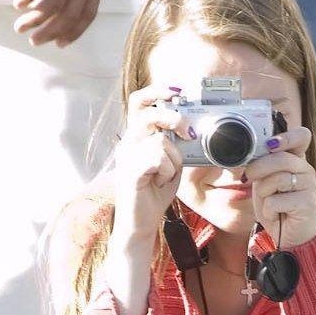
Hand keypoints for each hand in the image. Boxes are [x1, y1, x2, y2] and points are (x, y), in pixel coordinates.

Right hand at [13, 0, 106, 46]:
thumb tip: (63, 8)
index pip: (87, 15)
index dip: (73, 33)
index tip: (59, 44)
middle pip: (68, 15)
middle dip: (49, 32)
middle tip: (34, 41)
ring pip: (51, 5)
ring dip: (34, 20)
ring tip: (20, 27)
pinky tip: (19, 4)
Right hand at [112, 86, 192, 246]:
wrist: (140, 223)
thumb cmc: (153, 194)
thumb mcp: (170, 163)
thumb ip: (175, 145)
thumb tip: (189, 129)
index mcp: (135, 138)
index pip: (138, 102)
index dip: (157, 91)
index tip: (177, 91)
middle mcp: (127, 143)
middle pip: (150, 113)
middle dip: (174, 119)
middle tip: (187, 133)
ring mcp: (126, 157)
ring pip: (160, 141)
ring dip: (173, 160)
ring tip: (166, 176)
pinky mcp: (130, 171)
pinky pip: (158, 159)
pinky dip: (167, 171)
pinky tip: (160, 182)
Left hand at [246, 127, 315, 248]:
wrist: (288, 236)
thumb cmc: (276, 208)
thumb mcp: (264, 183)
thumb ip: (261, 167)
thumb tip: (249, 155)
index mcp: (297, 161)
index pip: (302, 136)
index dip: (286, 136)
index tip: (270, 144)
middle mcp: (306, 170)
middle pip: (281, 158)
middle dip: (258, 168)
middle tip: (248, 178)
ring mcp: (310, 186)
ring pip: (278, 179)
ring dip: (264, 194)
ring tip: (268, 203)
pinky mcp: (308, 204)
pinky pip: (276, 201)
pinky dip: (269, 211)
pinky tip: (275, 215)